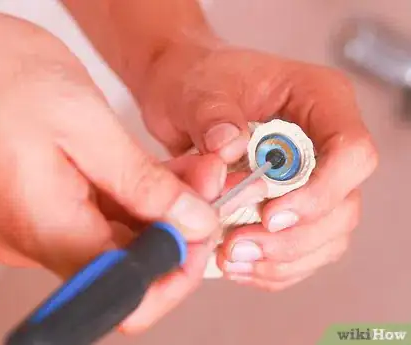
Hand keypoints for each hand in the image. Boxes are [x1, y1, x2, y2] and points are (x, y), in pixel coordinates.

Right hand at [0, 3, 223, 331]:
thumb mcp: (84, 123)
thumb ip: (141, 184)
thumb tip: (188, 224)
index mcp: (46, 228)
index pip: (128, 290)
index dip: (177, 269)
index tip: (203, 231)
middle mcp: (35, 241)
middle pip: (126, 262)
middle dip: (176, 228)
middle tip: (204, 183)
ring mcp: (33, 227)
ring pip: (115, 239)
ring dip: (157, 210)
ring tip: (185, 170)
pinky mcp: (34, 208)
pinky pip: (94, 219)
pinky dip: (130, 201)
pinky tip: (151, 173)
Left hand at [139, 44, 377, 289]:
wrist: (183, 94)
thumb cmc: (199, 80)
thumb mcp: (200, 91)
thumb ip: (214, 116)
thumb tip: (229, 146)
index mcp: (320, 101)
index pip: (352, 152)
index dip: (321, 192)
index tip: (271, 215)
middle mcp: (324, 143)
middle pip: (343, 206)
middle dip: (295, 238)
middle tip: (241, 246)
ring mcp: (311, 178)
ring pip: (326, 235)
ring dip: (283, 258)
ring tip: (232, 259)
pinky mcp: (290, 203)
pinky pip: (301, 248)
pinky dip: (273, 265)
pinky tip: (239, 264)